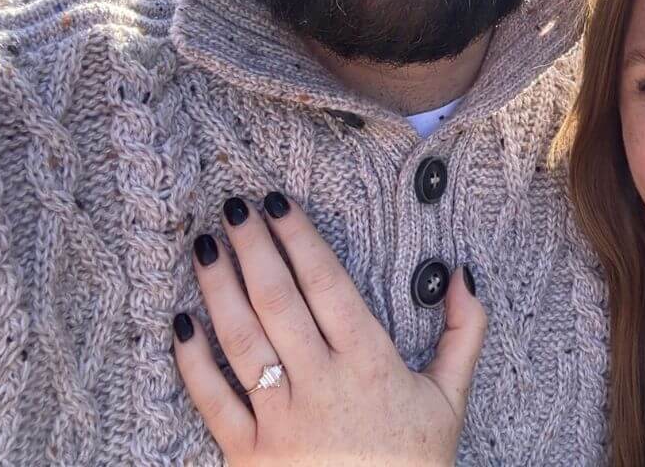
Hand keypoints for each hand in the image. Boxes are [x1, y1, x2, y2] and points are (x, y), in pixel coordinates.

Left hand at [172, 192, 485, 466]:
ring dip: (219, 288)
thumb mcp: (451, 399)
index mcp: (369, 365)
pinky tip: (181, 322)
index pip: (326, 284)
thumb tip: (462, 272)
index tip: (277, 202)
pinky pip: (212, 401)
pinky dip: (193, 361)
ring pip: (242, 340)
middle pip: (278, 300)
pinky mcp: (247, 457)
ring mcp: (280, 423)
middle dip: (253, 247)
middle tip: (233, 205)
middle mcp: (321, 386)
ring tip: (205, 245)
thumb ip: (463, 331)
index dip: (299, 238)